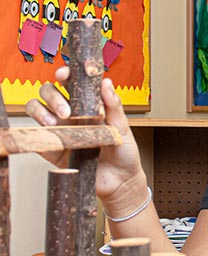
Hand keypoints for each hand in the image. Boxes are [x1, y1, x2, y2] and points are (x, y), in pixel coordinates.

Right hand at [25, 66, 144, 201]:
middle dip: (53, 96)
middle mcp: (71, 115)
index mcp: (88, 105)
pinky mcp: (53, 149)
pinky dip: (35, 132)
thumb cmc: (123, 152)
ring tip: (56, 122)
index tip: (64, 74)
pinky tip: (48, 134)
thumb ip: (113, 105)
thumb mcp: (123, 126)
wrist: (121, 181)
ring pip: (37, 109)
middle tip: (67, 111)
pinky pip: (36, 137)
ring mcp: (60, 130)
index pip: (70, 83)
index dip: (64, 74)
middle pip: (48, 92)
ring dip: (41, 111)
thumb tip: (106, 83)